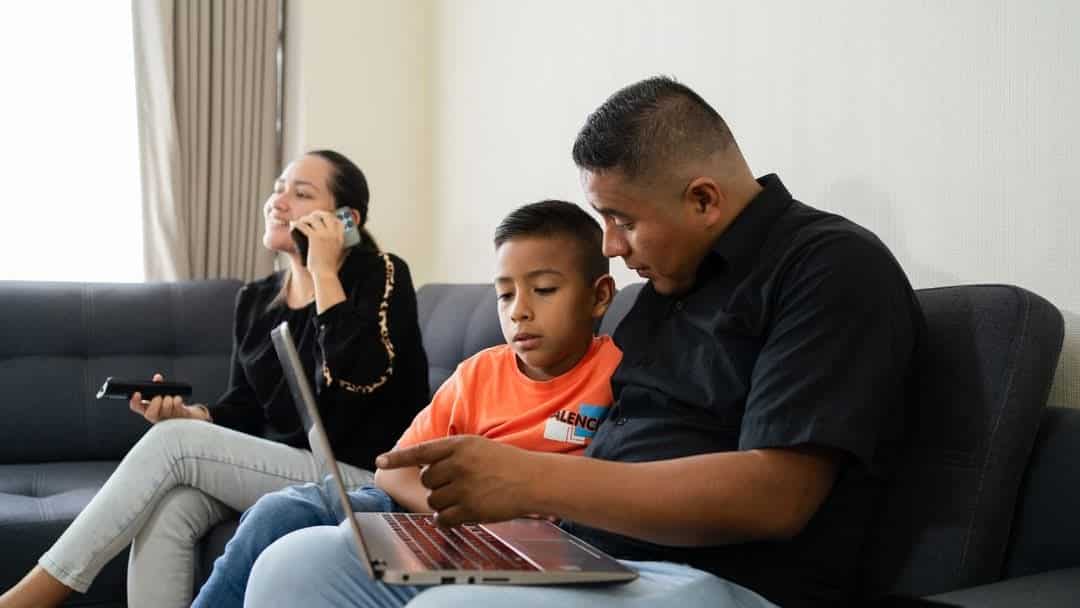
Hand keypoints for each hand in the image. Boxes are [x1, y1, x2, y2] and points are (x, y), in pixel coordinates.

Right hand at [129, 373, 210, 423]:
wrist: (185, 414)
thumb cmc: (171, 404)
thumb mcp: (162, 394)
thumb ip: (158, 386)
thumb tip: (157, 378)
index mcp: (148, 409)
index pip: (136, 407)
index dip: (134, 401)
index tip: (137, 393)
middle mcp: (156, 416)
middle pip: (150, 414)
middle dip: (155, 402)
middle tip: (159, 396)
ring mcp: (167, 419)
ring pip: (165, 409)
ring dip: (168, 399)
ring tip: (170, 397)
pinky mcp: (179, 418)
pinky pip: (177, 408)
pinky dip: (177, 400)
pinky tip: (177, 399)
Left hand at [291, 210, 344, 276]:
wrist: (325, 273)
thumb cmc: (329, 266)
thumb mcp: (338, 253)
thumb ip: (336, 245)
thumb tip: (330, 240)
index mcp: (340, 237)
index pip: (338, 221)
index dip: (330, 217)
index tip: (324, 218)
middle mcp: (334, 233)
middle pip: (326, 215)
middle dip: (317, 213)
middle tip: (311, 216)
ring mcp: (324, 234)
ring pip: (313, 218)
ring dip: (305, 218)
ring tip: (301, 221)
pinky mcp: (314, 237)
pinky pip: (303, 225)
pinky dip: (296, 224)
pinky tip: (293, 225)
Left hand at [376, 436, 542, 526]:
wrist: (532, 480)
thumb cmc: (506, 464)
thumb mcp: (478, 447)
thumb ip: (453, 455)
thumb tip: (427, 468)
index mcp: (459, 446)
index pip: (421, 451)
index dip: (398, 457)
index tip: (380, 462)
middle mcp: (458, 464)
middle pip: (426, 479)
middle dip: (436, 484)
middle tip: (457, 484)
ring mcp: (463, 487)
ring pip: (433, 500)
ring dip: (443, 502)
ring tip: (464, 497)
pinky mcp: (469, 508)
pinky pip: (443, 518)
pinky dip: (448, 519)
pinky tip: (461, 513)